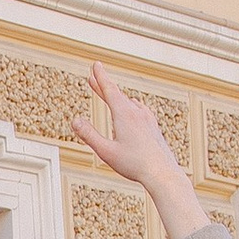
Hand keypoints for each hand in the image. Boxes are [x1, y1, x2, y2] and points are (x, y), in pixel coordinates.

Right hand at [79, 67, 206, 238]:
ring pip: (129, 102)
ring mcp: (147, 119)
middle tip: (94, 77)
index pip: (110, 90)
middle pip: (118, 95)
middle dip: (104, 86)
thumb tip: (75, 121)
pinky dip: (129, 105)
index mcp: (124, 115)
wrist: (162, 173)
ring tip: (109, 93)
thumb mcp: (106, 152)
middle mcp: (137, 113)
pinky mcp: (153, 127)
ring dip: (117, 96)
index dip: (100, 77)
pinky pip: (139, 110)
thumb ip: (89, 135)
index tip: (96, 65)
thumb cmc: (135, 165)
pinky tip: (133, 109)